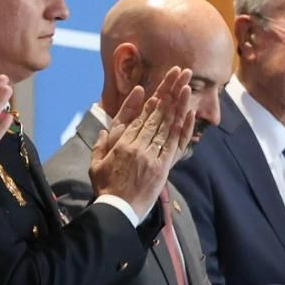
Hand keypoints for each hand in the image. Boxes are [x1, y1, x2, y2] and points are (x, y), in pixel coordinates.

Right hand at [88, 68, 195, 217]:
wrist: (117, 211)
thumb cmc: (105, 188)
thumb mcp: (96, 164)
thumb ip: (101, 145)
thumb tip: (106, 130)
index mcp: (119, 143)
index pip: (134, 117)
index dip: (143, 101)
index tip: (150, 87)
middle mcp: (136, 145)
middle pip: (153, 115)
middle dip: (166, 91)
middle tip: (178, 73)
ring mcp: (151, 155)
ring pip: (165, 124)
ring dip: (177, 102)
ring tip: (185, 84)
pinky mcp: (162, 167)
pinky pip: (174, 144)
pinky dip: (182, 127)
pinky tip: (188, 112)